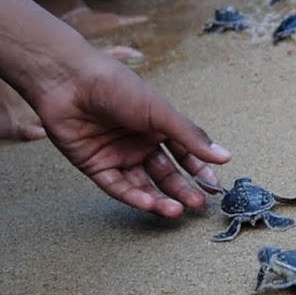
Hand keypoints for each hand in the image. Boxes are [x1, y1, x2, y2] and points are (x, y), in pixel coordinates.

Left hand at [25, 45, 230, 217]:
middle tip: (198, 203)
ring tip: (176, 211)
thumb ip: (191, 138)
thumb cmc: (118, 87)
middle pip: (165, 173)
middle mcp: (138, 142)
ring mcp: (117, 155)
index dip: (198, 169)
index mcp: (158, 125)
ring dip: (159, 198)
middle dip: (182, 189)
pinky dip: (133, 197)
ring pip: (142, 184)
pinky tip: (149, 203)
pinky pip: (116, 186)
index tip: (213, 184)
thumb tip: (224, 156)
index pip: (183, 153)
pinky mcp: (94, 165)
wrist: (72, 83)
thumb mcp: (161, 112)